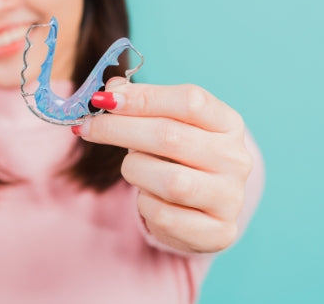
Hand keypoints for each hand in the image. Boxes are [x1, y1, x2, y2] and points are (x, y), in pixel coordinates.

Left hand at [75, 79, 252, 253]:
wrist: (200, 210)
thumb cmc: (177, 158)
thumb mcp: (165, 124)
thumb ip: (140, 103)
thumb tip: (111, 91)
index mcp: (228, 123)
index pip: (190, 101)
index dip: (144, 97)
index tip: (104, 99)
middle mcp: (235, 159)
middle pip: (171, 137)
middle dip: (119, 129)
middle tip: (87, 127)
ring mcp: (230, 197)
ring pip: (169, 180)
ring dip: (135, 169)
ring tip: (131, 167)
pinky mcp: (218, 232)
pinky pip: (164, 215)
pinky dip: (145, 204)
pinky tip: (147, 197)